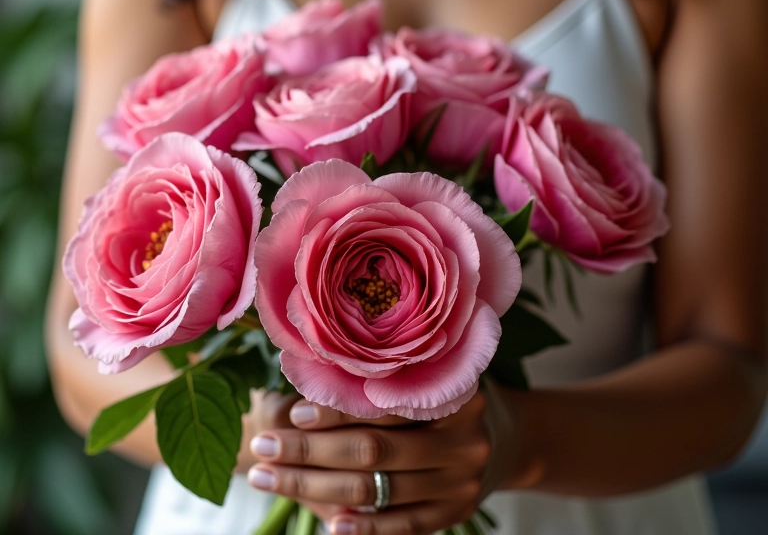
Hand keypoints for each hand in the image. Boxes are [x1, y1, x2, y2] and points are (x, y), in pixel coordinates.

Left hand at [247, 384, 525, 534]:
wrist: (510, 436)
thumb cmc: (451, 395)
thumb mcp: (432, 373)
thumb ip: (386, 378)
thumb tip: (311, 377)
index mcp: (451, 391)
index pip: (383, 403)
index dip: (335, 408)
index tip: (292, 411)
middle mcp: (462, 437)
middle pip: (372, 450)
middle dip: (308, 451)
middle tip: (261, 449)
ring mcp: (462, 480)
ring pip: (378, 489)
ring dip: (316, 490)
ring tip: (270, 478)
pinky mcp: (457, 512)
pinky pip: (406, 525)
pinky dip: (366, 528)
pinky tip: (331, 526)